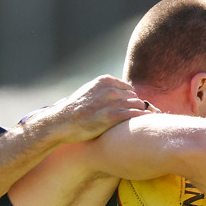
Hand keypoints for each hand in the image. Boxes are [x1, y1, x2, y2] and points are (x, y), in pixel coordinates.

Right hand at [30, 75, 151, 144]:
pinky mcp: (111, 117)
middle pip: (134, 96)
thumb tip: (115, 95)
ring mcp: (111, 102)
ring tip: (141, 124)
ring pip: (137, 105)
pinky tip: (145, 125)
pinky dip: (142, 119)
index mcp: (104, 81)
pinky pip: (135, 115)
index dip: (128, 100)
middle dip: (136, 107)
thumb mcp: (88, 93)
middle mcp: (109, 89)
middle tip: (138, 119)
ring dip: (141, 114)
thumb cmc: (73, 111)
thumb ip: (102, 91)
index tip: (128, 111)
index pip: (127, 88)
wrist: (61, 123)